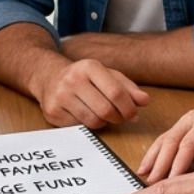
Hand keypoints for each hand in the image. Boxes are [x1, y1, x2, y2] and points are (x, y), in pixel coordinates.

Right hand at [30, 58, 149, 128]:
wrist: (48, 77)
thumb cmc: (83, 77)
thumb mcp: (106, 75)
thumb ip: (127, 87)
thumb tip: (145, 101)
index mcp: (89, 67)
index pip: (116, 92)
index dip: (129, 107)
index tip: (133, 114)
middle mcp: (73, 80)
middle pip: (106, 110)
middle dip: (118, 118)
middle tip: (120, 118)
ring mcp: (60, 97)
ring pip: (93, 121)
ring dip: (104, 123)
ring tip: (103, 116)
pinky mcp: (53, 112)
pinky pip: (79, 127)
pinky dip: (87, 125)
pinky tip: (86, 115)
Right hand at [137, 98, 193, 183]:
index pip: (189, 144)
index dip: (178, 163)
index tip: (170, 181)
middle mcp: (193, 118)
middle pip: (171, 141)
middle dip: (159, 163)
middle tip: (151, 182)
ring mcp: (185, 120)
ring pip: (164, 139)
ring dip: (152, 157)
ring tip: (142, 175)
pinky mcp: (183, 125)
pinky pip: (166, 139)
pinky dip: (155, 153)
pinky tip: (147, 166)